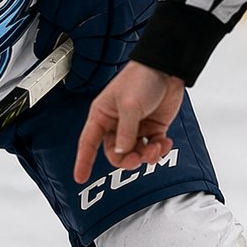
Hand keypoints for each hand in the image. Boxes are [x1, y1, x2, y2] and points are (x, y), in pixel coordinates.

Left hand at [33, 0, 180, 90]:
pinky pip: (131, 39)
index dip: (76, 80)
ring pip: (120, 56)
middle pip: (106, 69)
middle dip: (92, 76)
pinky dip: (120, 45)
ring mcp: (133, 28)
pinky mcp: (144, 16)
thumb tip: (44, 49)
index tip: (70, 82)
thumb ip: (48, 33)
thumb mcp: (55, 4)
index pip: (85, 72)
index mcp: (93, 39)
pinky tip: (110, 43)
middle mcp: (116, 38)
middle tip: (82, 77)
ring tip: (95, 62)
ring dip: (107, 63)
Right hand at [74, 61, 185, 182]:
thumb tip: (121, 153)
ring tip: (157, 147)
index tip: (80, 178)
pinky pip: (153, 148)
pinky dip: (159, 149)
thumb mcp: (130, 106)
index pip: (88, 142)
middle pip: (116, 154)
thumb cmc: (141, 79)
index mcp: (102, 116)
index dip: (83, 161)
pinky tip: (164, 142)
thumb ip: (125, 132)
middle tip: (138, 159)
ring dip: (147, 155)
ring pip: (136, 153)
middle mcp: (116, 124)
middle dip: (128, 159)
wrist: (166, 68)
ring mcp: (135, 128)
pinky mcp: (153, 128)